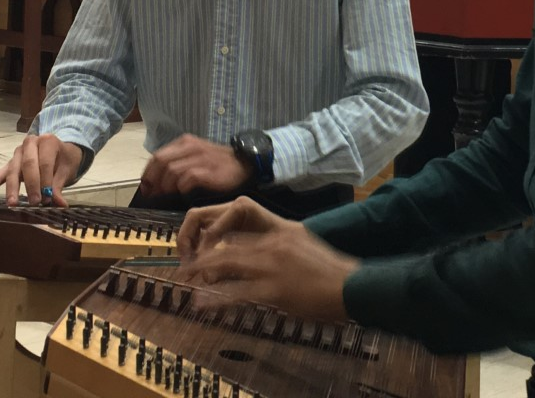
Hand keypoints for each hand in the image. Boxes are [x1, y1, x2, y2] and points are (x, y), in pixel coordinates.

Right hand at [0, 134, 82, 206]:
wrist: (61, 151)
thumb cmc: (64, 159)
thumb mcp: (66, 170)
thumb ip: (59, 186)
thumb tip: (60, 205)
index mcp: (47, 141)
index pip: (44, 162)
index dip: (46, 181)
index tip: (48, 198)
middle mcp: (30, 143)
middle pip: (28, 164)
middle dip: (31, 185)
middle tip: (35, 202)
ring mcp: (18, 153)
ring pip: (13, 170)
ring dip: (12, 188)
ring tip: (12, 204)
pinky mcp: (10, 164)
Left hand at [139, 133, 250, 197]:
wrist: (244, 164)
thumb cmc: (217, 163)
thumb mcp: (195, 156)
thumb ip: (178, 162)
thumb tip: (156, 180)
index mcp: (185, 142)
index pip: (157, 156)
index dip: (148, 173)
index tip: (145, 188)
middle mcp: (191, 147)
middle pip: (161, 162)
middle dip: (152, 180)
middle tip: (152, 194)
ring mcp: (200, 158)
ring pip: (171, 170)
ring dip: (165, 186)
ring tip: (166, 195)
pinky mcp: (209, 171)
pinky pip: (188, 178)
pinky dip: (181, 187)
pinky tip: (184, 192)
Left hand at [176, 197, 357, 321]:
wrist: (348, 284)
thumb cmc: (329, 269)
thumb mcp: (304, 245)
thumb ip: (283, 246)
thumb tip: (264, 253)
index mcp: (279, 233)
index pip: (240, 231)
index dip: (217, 241)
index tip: (204, 249)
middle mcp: (271, 246)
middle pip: (228, 247)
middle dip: (204, 256)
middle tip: (187, 266)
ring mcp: (271, 268)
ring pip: (227, 266)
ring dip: (203, 273)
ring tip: (186, 280)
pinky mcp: (272, 291)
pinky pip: (236, 293)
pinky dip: (215, 299)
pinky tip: (201, 304)